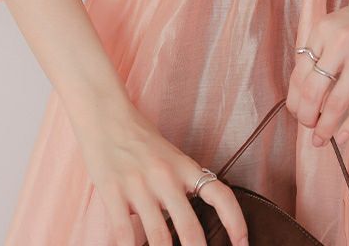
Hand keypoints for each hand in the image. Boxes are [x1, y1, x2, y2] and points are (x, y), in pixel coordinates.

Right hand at [70, 96, 248, 245]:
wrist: (105, 114)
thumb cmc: (138, 138)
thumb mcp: (169, 157)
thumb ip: (180, 186)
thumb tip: (190, 223)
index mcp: (184, 166)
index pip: (220, 194)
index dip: (236, 221)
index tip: (243, 243)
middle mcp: (165, 176)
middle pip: (190, 227)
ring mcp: (139, 185)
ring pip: (159, 237)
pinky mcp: (113, 192)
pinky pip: (124, 234)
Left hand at [285, 0, 348, 147]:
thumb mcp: (338, 25)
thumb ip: (320, 51)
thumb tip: (302, 94)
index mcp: (323, 28)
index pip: (300, 72)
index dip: (295, 98)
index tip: (296, 113)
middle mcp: (341, 40)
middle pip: (313, 89)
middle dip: (306, 115)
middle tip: (308, 128)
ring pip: (337, 102)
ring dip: (325, 126)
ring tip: (320, 139)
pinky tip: (342, 137)